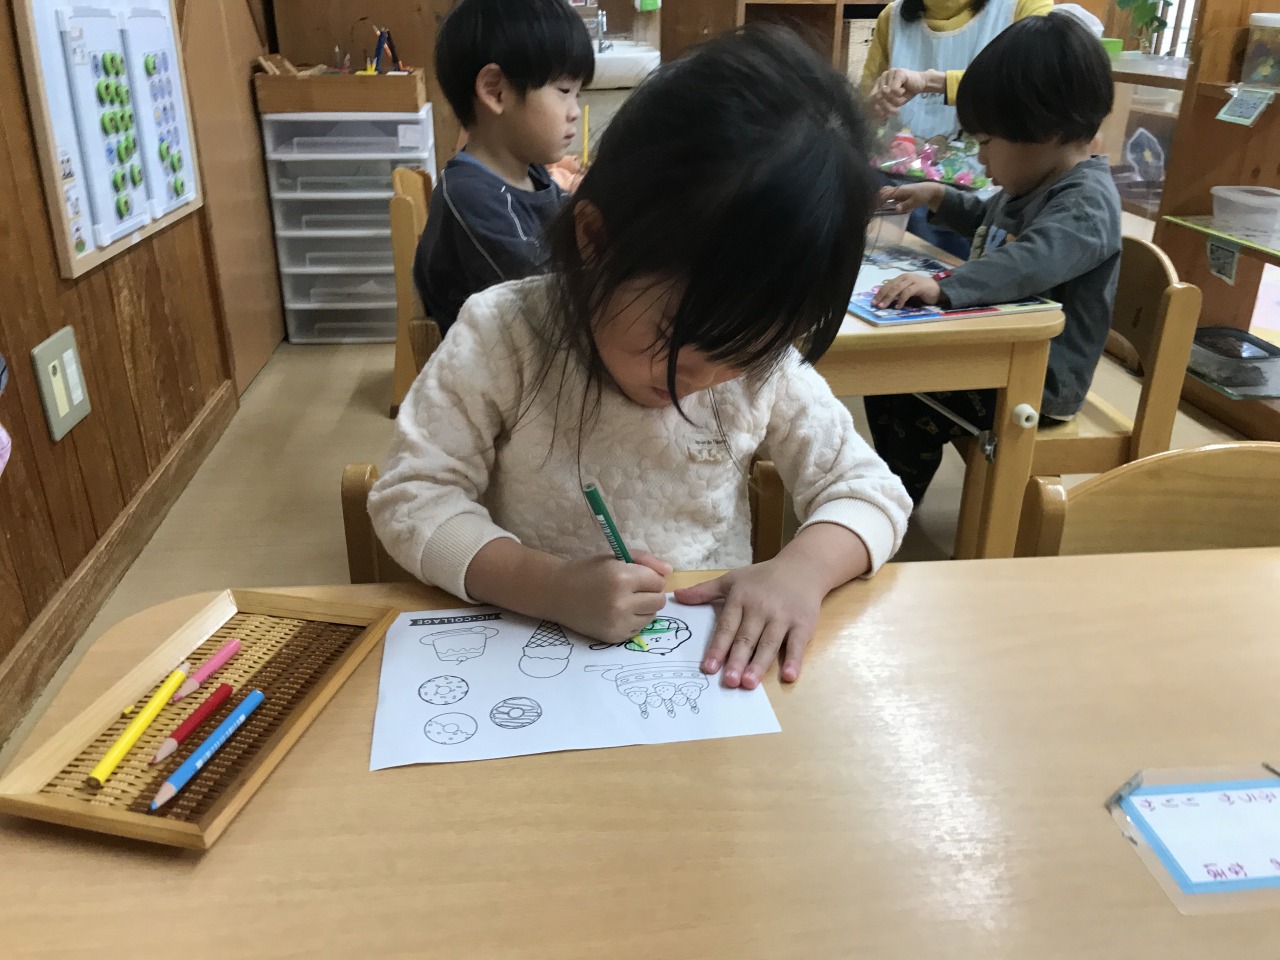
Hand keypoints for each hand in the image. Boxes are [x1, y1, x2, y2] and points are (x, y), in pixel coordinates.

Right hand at [551, 551, 669, 642]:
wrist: (557, 593)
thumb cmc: (588, 571)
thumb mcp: (615, 557)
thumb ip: (645, 560)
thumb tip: (670, 572)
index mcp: (621, 577)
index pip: (657, 581)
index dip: (650, 577)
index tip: (637, 576)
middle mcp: (621, 602)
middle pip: (658, 600)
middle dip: (650, 593)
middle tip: (634, 589)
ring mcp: (617, 622)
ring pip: (652, 616)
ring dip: (644, 608)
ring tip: (626, 601)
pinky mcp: (613, 636)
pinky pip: (638, 629)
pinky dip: (633, 620)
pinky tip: (617, 612)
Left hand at [674, 558, 824, 689]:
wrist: (803, 567)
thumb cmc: (763, 577)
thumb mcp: (732, 579)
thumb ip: (705, 591)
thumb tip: (676, 596)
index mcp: (741, 599)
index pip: (726, 627)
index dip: (717, 648)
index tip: (708, 668)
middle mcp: (761, 609)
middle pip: (746, 638)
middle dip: (737, 660)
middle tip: (729, 681)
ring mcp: (783, 617)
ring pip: (768, 644)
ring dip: (759, 664)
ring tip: (749, 683)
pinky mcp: (803, 624)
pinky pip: (797, 644)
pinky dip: (794, 660)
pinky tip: (789, 676)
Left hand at [868, 68, 932, 118]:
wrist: (921, 84)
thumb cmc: (907, 92)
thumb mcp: (894, 101)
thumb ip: (885, 104)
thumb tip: (876, 110)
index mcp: (879, 83)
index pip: (872, 97)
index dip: (877, 108)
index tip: (884, 116)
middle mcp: (882, 77)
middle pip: (879, 97)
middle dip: (888, 106)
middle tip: (896, 111)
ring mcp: (890, 73)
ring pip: (887, 94)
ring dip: (896, 100)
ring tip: (902, 96)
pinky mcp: (898, 72)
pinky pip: (894, 89)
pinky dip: (900, 93)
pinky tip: (905, 89)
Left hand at [871, 273, 941, 308]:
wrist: (938, 289)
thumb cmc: (921, 292)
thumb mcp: (907, 291)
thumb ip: (898, 294)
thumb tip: (885, 301)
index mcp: (901, 278)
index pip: (887, 285)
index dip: (879, 293)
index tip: (873, 302)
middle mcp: (905, 277)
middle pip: (890, 286)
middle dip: (881, 296)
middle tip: (875, 304)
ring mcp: (912, 280)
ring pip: (897, 289)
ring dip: (888, 298)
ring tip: (883, 307)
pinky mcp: (919, 286)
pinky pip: (907, 292)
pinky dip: (901, 300)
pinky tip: (897, 307)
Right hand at [878, 182, 943, 215]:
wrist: (930, 190)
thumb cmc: (922, 195)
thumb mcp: (915, 202)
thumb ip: (905, 205)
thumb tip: (896, 209)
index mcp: (899, 190)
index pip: (885, 195)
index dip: (878, 201)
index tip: (872, 208)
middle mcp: (896, 189)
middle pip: (882, 191)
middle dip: (875, 198)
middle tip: (871, 208)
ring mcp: (897, 190)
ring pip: (884, 191)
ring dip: (879, 197)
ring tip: (874, 207)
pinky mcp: (899, 192)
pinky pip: (888, 193)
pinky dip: (883, 197)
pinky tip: (882, 204)